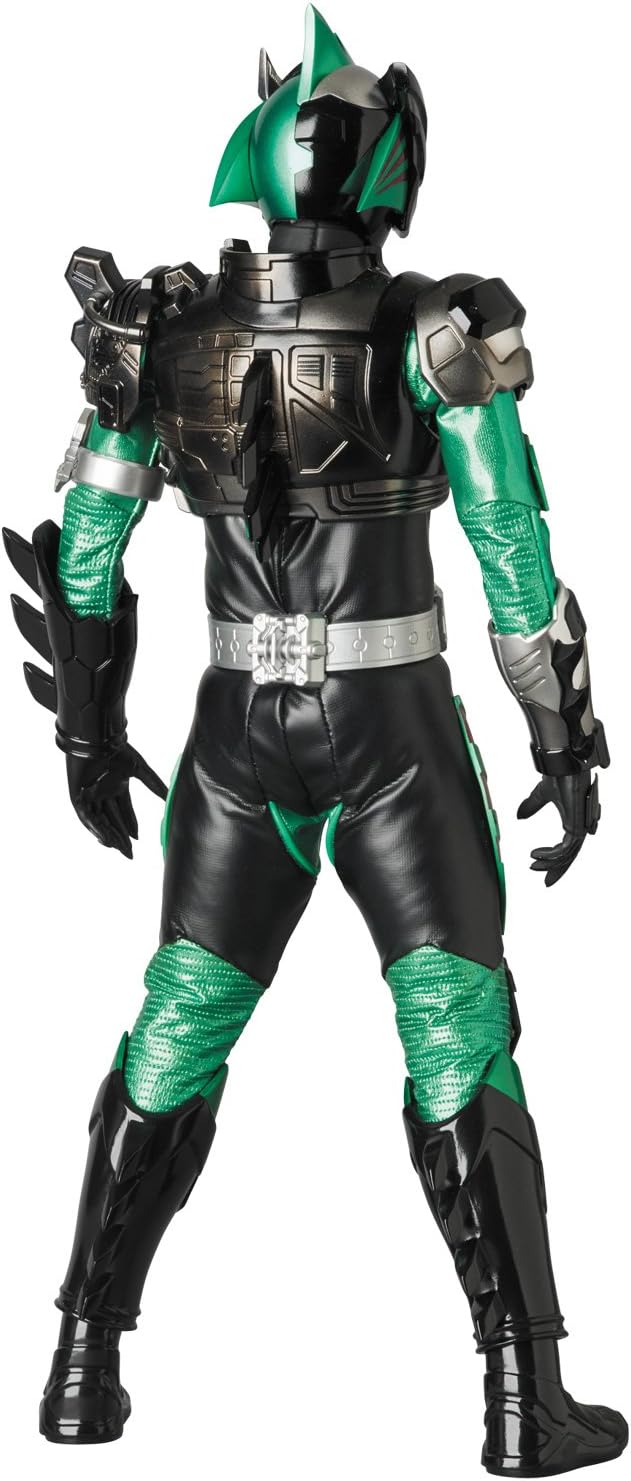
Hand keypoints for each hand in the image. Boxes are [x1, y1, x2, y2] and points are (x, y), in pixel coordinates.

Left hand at [66, 744, 167, 858]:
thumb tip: (171, 797)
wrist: (98, 738)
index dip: (130, 825)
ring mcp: (91, 795)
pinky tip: (103, 838)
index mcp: (117, 786)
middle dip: (121, 837)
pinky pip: (86, 817)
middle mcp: (104, 792)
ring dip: (109, 835)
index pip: (125, 811)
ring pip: (100, 821)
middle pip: (113, 820)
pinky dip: (95, 828)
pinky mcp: (78, 796)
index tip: (137, 839)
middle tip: (130, 853)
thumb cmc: (117, 749)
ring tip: (119, 848)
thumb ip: (155, 785)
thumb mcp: (140, 770)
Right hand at [517, 770, 600, 886]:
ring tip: (534, 865)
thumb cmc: (559, 776)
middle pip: (570, 855)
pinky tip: (538, 855)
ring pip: (568, 855)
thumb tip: (520, 816)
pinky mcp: (577, 826)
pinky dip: (551, 854)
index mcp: (573, 820)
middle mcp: (579, 826)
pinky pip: (566, 848)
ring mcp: (580, 827)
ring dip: (550, 862)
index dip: (555, 858)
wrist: (563, 766)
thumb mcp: (540, 796)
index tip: (538, 864)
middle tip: (545, 881)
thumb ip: (532, 807)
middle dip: (557, 869)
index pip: (567, 846)